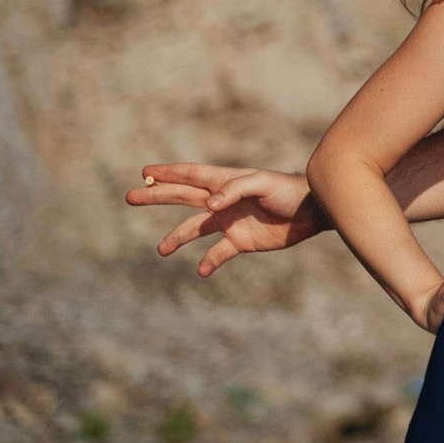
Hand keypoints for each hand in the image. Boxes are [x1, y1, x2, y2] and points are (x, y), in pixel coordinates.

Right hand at [125, 164, 322, 277]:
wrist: (313, 212)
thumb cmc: (289, 191)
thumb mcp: (263, 184)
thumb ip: (235, 189)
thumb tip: (208, 205)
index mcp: (226, 181)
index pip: (191, 175)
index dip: (168, 173)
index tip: (144, 172)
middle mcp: (223, 201)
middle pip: (183, 197)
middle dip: (157, 196)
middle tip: (130, 197)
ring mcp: (230, 221)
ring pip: (194, 228)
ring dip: (176, 237)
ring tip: (161, 249)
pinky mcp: (241, 241)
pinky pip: (218, 253)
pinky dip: (209, 261)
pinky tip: (202, 270)